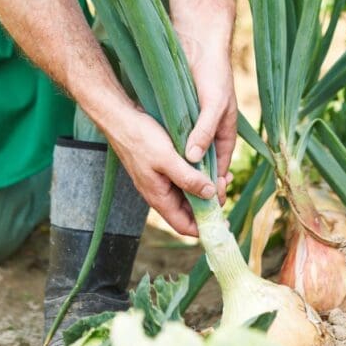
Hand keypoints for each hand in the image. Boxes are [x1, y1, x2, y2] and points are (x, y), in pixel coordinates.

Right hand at [106, 107, 216, 236]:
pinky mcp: (162, 167)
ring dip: (205, 188)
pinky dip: (198, 175)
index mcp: (159, 197)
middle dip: (209, 204)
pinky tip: (208, 163)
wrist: (121, 118)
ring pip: (188, 193)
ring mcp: (161, 180)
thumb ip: (188, 178)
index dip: (204, 227)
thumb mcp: (166, 158)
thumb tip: (210, 194)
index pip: (184, 225)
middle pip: (189, 210)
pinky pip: (184, 178)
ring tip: (221, 175)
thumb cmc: (140, 138)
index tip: (224, 222)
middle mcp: (160, 193)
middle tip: (224, 186)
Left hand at [178, 34, 237, 205]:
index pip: (220, 167)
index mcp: (225, 132)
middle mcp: (210, 132)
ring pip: (187, 155)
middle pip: (203, 166)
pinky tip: (158, 160)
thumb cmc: (213, 73)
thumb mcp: (213, 104)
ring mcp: (194, 125)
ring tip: (168, 188)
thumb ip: (205, 130)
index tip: (203, 205)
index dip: (211, 186)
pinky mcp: (180, 116)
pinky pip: (176, 139)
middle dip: (195, 184)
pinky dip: (170, 151)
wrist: (199, 45)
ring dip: (181, 170)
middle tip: (182, 203)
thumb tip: (193, 157)